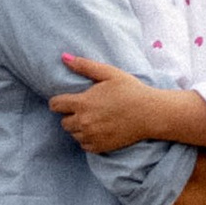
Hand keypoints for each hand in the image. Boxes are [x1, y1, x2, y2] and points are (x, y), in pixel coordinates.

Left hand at [51, 55, 172, 152]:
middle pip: (63, 122)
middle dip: (70, 115)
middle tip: (84, 109)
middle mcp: (83, 122)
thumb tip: (64, 57)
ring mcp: (92, 136)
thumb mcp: (108, 73)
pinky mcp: (100, 147)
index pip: (55, 105)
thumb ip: (84, 66)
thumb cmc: (130, 90)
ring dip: (78, 127)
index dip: (59, 101)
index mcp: (82, 103)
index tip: (66, 100)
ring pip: (73, 134)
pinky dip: (87, 138)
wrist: (150, 113)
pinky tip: (98, 130)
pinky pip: (84, 145)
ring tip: (93, 119)